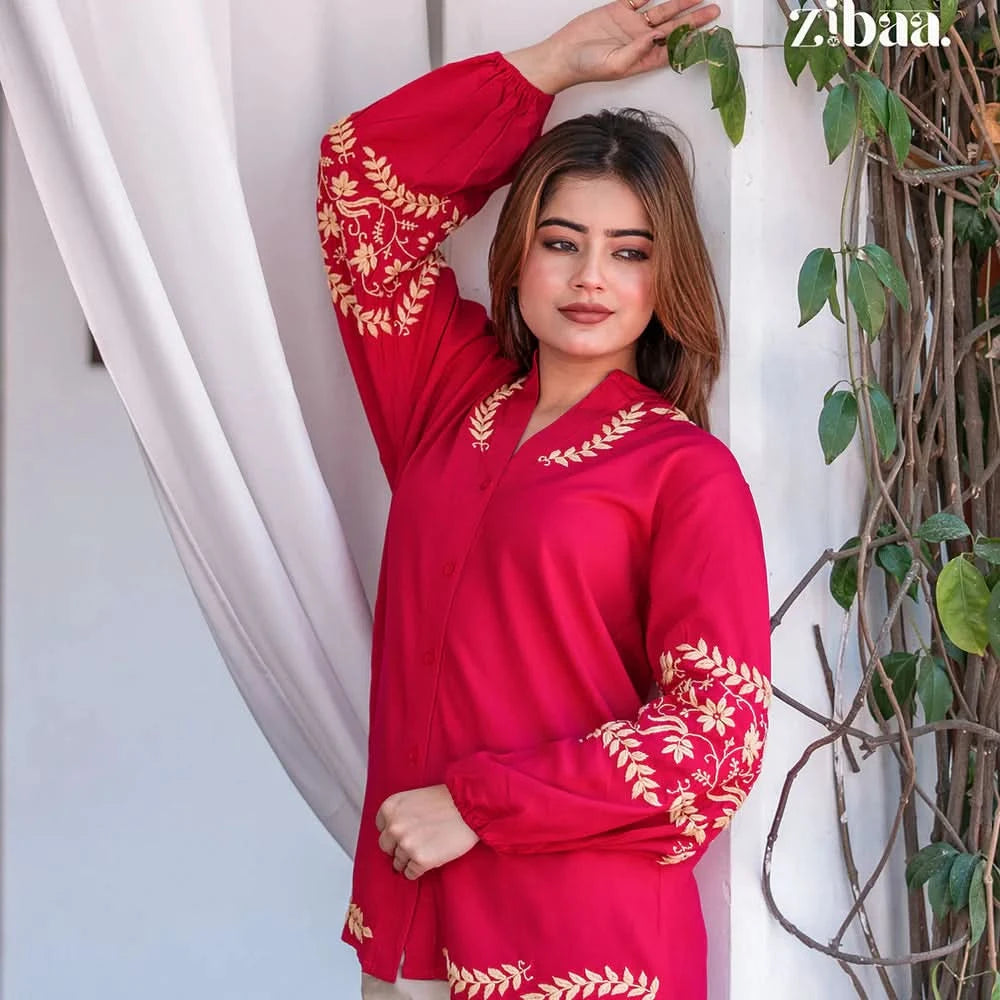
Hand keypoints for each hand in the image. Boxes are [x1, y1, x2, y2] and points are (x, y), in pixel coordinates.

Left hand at [375, 785, 479, 879]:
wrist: (470, 806)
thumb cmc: (448, 800)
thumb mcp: (416, 798)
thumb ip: (402, 813)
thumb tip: (395, 831)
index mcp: (390, 807)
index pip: (381, 827)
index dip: (394, 831)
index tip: (404, 833)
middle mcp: (394, 826)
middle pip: (386, 847)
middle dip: (398, 847)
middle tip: (415, 845)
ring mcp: (406, 845)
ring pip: (398, 862)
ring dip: (409, 860)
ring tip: (425, 852)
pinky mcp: (420, 860)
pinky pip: (410, 874)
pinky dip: (418, 870)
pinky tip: (429, 860)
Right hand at [506, 0, 721, 92]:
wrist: (563, 54)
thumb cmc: (586, 67)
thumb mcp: (615, 65)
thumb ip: (638, 51)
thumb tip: (657, 37)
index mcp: (642, 59)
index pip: (673, 49)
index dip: (692, 42)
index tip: (709, 35)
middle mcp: (640, 42)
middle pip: (673, 28)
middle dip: (693, 19)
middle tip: (713, 10)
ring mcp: (630, 25)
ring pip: (661, 10)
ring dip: (679, 2)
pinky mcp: (618, 10)